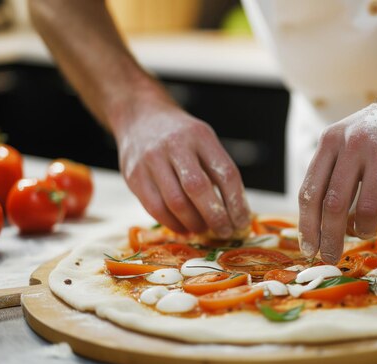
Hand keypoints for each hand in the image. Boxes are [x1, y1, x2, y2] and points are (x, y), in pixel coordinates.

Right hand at [114, 95, 249, 237]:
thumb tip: (236, 214)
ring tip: (203, 229)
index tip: (242, 222)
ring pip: (175, 202)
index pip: (225, 173)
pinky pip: (155, 209)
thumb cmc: (181, 137)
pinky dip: (173, 224)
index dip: (236, 203)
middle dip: (215, 217)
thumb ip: (218, 171)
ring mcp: (151, 160)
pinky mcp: (134, 176)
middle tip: (225, 232)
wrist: (140, 118)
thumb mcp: (204, 141)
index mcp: (200, 136)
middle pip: (198, 188)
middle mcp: (175, 145)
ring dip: (194, 223)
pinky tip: (184, 228)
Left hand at [298, 86, 376, 262]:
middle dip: (330, 239)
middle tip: (330, 258)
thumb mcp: (343, 142)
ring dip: (365, 230)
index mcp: (330, 141)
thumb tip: (317, 229)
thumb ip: (329, 176)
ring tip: (366, 230)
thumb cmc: (374, 134)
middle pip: (334, 205)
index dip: (307, 226)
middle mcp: (354, 144)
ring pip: (368, 211)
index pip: (310, 192)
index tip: (308, 249)